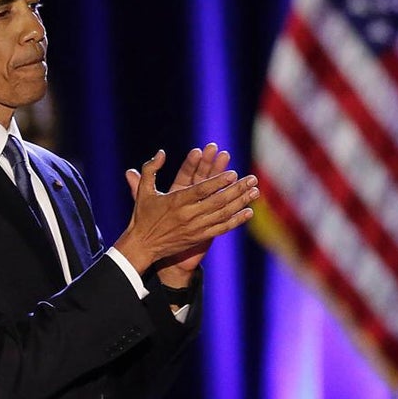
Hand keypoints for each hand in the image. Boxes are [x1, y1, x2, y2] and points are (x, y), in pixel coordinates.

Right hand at [114, 146, 257, 278]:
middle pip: (217, 201)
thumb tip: (161, 152)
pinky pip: (222, 228)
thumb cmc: (143, 215)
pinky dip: (236, 221)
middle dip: (236, 189)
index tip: (232, 173)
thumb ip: (150, 169)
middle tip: (252, 178)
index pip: (200, 190)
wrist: (143, 246)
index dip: (217, 182)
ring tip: (254, 191)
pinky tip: (248, 212)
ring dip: (240, 202)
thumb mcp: (143, 190)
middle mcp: (187, 215)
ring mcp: (195, 228)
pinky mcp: (199, 237)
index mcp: (175, 201)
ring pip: (223, 214)